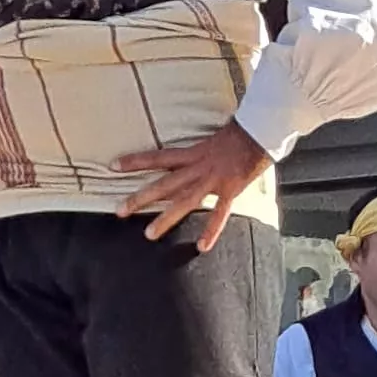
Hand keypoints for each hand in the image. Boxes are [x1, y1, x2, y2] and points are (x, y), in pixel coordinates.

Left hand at [115, 121, 271, 251]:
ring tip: (148, 235)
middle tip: (119, 211)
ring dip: (166, 218)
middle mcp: (198, 167)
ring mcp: (213, 179)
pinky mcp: (230, 189)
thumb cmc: (242, 130)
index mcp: (193, 152)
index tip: (113, 166)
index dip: (135, 161)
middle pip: (164, 184)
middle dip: (141, 198)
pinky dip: (211, 230)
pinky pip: (219, 213)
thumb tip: (198, 150)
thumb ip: (203, 147)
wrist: (262, 129)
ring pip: (184, 201)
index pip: (158, 157)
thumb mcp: (215, 136)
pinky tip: (201, 246)